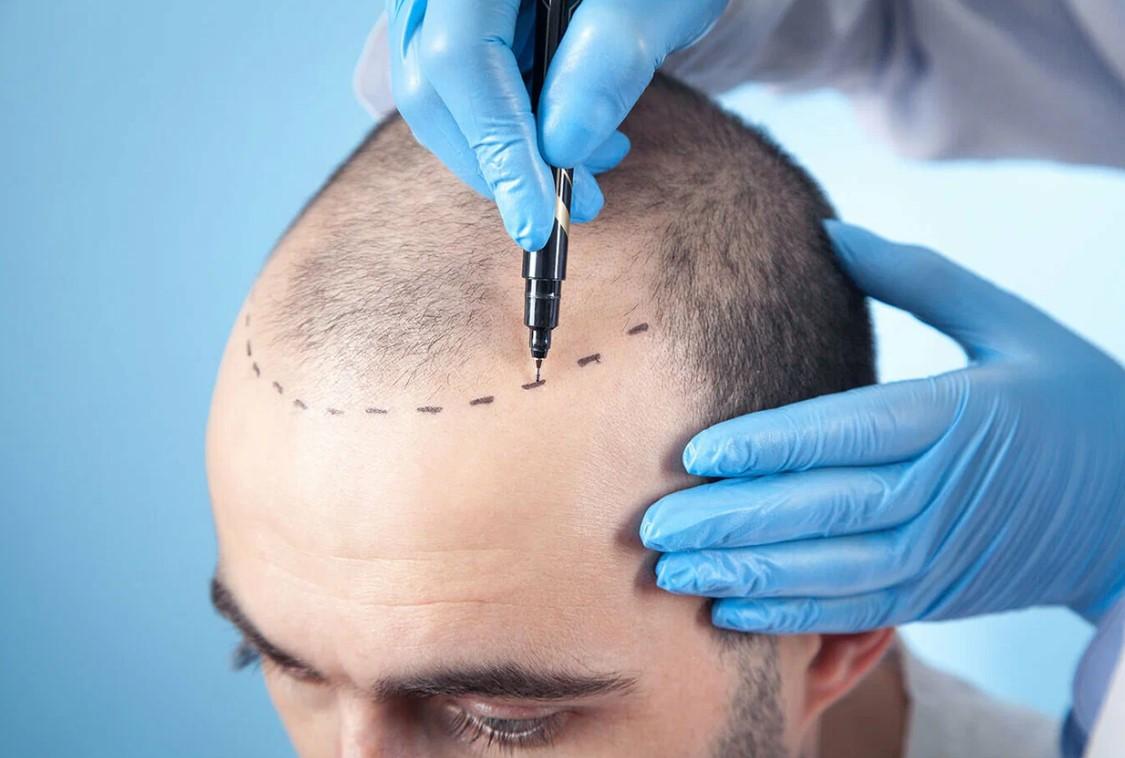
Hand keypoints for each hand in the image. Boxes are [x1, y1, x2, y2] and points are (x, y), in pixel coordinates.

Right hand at [385, 0, 727, 249]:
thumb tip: (559, 146)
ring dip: (507, 151)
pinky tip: (566, 137)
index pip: (459, 59)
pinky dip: (507, 127)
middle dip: (500, 163)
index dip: (495, 149)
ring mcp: (438, 2)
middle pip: (430, 85)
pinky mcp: (457, 22)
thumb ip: (610, 57)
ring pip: (438, 96)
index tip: (536, 223)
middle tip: (579, 204)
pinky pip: (457, 88)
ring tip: (592, 163)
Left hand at [641, 221, 1124, 632]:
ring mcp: (938, 551)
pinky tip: (732, 610)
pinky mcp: (936, 591)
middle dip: (730, 520)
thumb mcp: (1011, 325)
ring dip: (745, 574)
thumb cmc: (1074, 400)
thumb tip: (831, 231)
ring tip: (671, 574)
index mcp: (957, 415)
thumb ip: (920, 278)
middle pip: (821, 508)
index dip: (768, 446)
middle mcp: (941, 490)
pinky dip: (792, 614)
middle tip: (651, 525)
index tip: (695, 453)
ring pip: (828, 569)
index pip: (846, 432)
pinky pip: (855, 609)